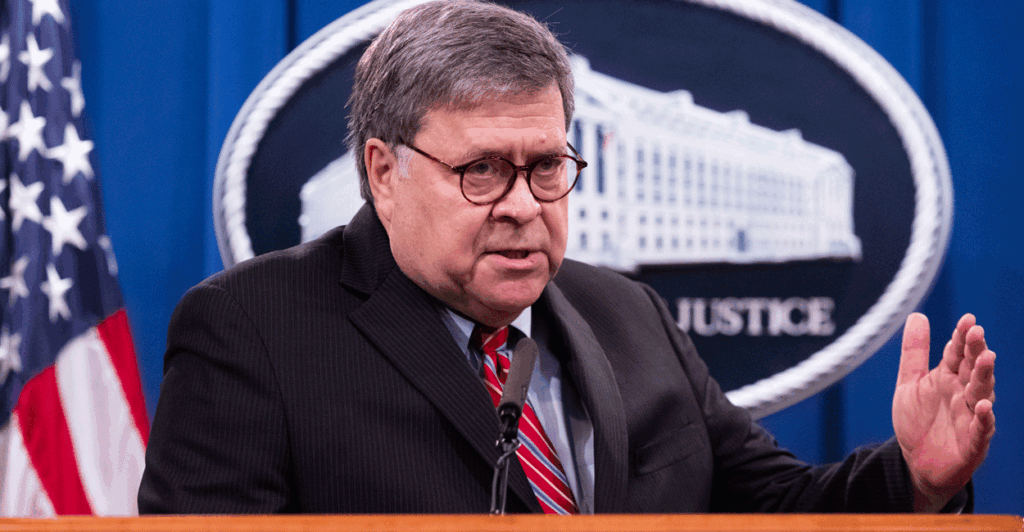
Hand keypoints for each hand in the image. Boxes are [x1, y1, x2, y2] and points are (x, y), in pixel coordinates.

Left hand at [893, 313, 995, 511]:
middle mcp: (963, 395)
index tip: (968, 319)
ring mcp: (970, 417)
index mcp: (948, 378)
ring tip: (986, 358)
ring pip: (982, 394)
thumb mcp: (909, 383)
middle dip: (976, 351)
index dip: (962, 337)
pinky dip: (983, 418)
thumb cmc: (917, 421)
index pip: (958, 354)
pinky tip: (983, 405)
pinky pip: (980, 430)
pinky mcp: (972, 443)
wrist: (917, 463)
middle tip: (977, 333)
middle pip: (973, 370)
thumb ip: (914, 352)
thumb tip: (917, 315)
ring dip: (985, 377)